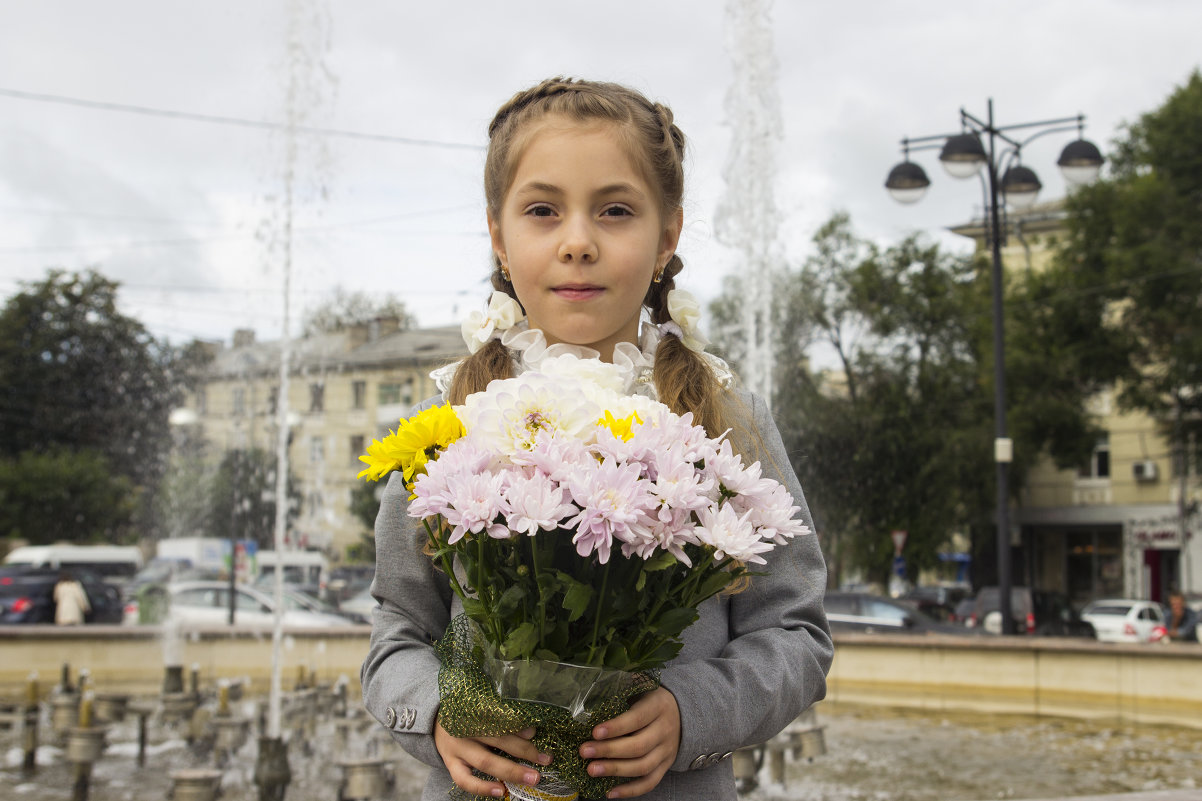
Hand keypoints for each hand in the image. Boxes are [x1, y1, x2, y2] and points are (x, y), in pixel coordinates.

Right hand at [434, 721, 551, 798]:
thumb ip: (503, 717)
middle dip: (524, 750)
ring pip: (485, 761)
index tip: (535, 733)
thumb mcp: (481, 708)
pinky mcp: (450, 764)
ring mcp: (457, 748)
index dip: (517, 726)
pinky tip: (501, 791)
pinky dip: (483, 787)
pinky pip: (465, 780)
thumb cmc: (466, 713)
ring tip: (532, 778)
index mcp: (474, 710)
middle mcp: (465, 728)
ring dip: (511, 771)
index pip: (499, 718)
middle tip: (545, 759)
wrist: (434, 720)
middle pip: (497, 740)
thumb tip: (530, 732)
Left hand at [579, 687, 680, 798]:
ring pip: (643, 766)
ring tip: (591, 770)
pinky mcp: (665, 767)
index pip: (637, 718)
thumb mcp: (641, 687)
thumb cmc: (650, 699)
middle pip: (638, 745)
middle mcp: (665, 730)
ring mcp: (667, 751)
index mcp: (658, 706)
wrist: (682, 713)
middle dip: (609, 750)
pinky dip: (630, 791)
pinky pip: (649, 783)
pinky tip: (609, 792)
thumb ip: (621, 687)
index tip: (595, 732)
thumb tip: (591, 690)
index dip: (616, 727)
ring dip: (616, 770)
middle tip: (584, 751)